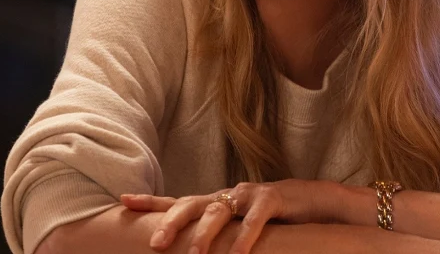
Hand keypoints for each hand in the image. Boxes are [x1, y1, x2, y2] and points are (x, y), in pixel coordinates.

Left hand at [120, 179, 339, 253]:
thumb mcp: (239, 228)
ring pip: (219, 212)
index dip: (151, 201)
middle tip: (155, 244)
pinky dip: (245, 238)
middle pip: (192, 204)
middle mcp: (228, 195)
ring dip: (204, 235)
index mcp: (216, 203)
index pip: (177, 201)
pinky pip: (255, 220)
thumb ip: (217, 237)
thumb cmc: (273, 219)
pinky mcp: (273, 198)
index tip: (124, 200)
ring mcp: (249, 195)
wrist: (314, 202)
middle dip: (171, 222)